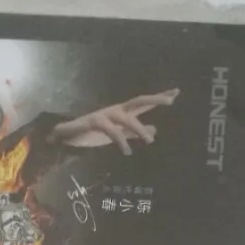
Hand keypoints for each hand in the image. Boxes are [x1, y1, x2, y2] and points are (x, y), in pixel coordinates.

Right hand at [51, 89, 179, 154]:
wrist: (68, 137)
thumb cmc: (93, 134)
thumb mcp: (119, 134)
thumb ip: (136, 133)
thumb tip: (155, 131)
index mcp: (123, 112)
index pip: (144, 103)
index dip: (159, 98)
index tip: (176, 93)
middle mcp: (116, 110)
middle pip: (138, 101)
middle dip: (154, 99)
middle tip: (170, 101)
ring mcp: (105, 115)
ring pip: (126, 118)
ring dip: (138, 128)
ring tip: (149, 141)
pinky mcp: (95, 122)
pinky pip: (111, 131)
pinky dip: (121, 141)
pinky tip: (127, 151)